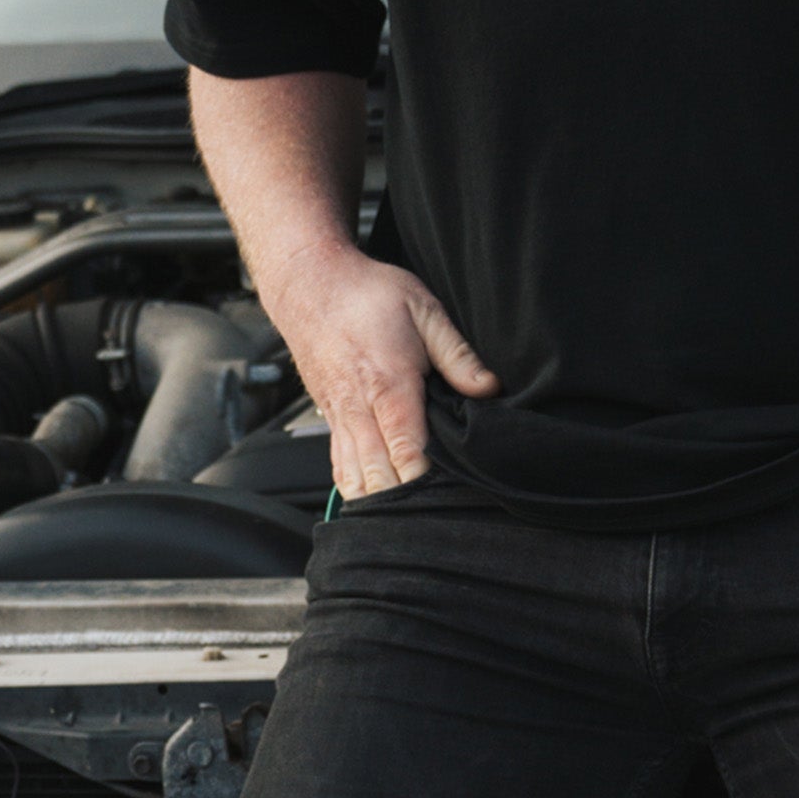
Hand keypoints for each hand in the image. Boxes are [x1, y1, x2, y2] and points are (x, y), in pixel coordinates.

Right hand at [257, 245, 497, 498]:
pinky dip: (356, 485)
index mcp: (388, 382)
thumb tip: (488, 388)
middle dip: (402, 499)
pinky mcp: (328, 416)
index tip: (446, 493)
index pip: (405, 448)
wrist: (310, 283)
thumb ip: (457, 354)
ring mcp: (338, 414)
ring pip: (353, 476)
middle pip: (377, 474)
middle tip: (431, 513)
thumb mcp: (423, 308)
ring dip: (377, 498)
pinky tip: (375, 497)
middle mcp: (358, 406)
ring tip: (405, 514)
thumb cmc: (367, 293)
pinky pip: (339, 463)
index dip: (424, 479)